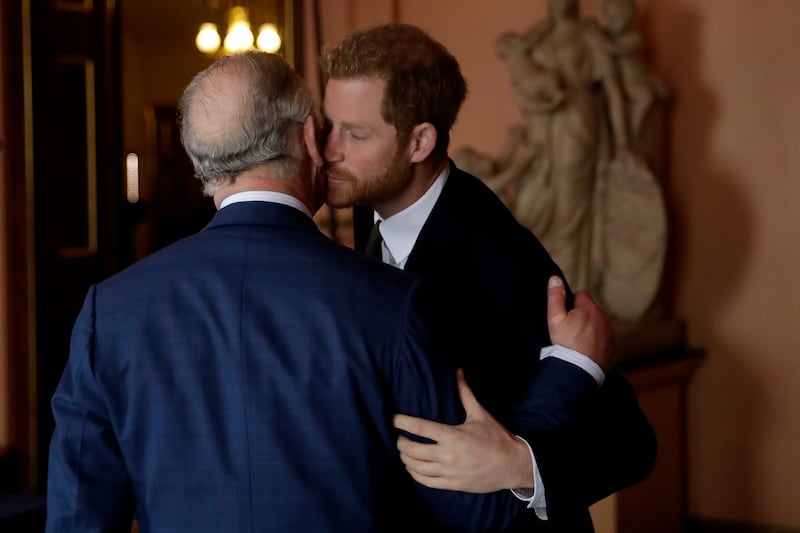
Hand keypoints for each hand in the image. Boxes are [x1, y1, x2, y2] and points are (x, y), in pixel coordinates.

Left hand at [394, 369, 533, 492]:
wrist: (512, 465)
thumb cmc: (496, 438)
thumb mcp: (480, 414)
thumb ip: (465, 393)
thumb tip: (458, 371)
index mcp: (452, 435)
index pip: (419, 427)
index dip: (401, 422)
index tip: (393, 419)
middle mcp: (447, 455)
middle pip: (412, 449)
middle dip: (400, 442)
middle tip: (398, 436)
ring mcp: (448, 472)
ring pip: (415, 467)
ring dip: (405, 458)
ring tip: (403, 451)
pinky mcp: (452, 485)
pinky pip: (425, 481)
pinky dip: (414, 474)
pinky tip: (412, 467)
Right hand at [547, 275, 616, 370]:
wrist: (579, 370)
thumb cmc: (565, 343)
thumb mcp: (554, 318)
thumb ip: (555, 296)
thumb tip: (555, 278)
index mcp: (590, 308)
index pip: (581, 295)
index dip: (570, 304)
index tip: (565, 317)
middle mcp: (604, 318)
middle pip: (591, 310)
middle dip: (581, 316)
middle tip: (569, 331)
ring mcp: (610, 333)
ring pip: (598, 324)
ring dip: (590, 329)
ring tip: (577, 342)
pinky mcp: (613, 347)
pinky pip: (604, 339)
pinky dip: (597, 342)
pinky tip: (586, 350)